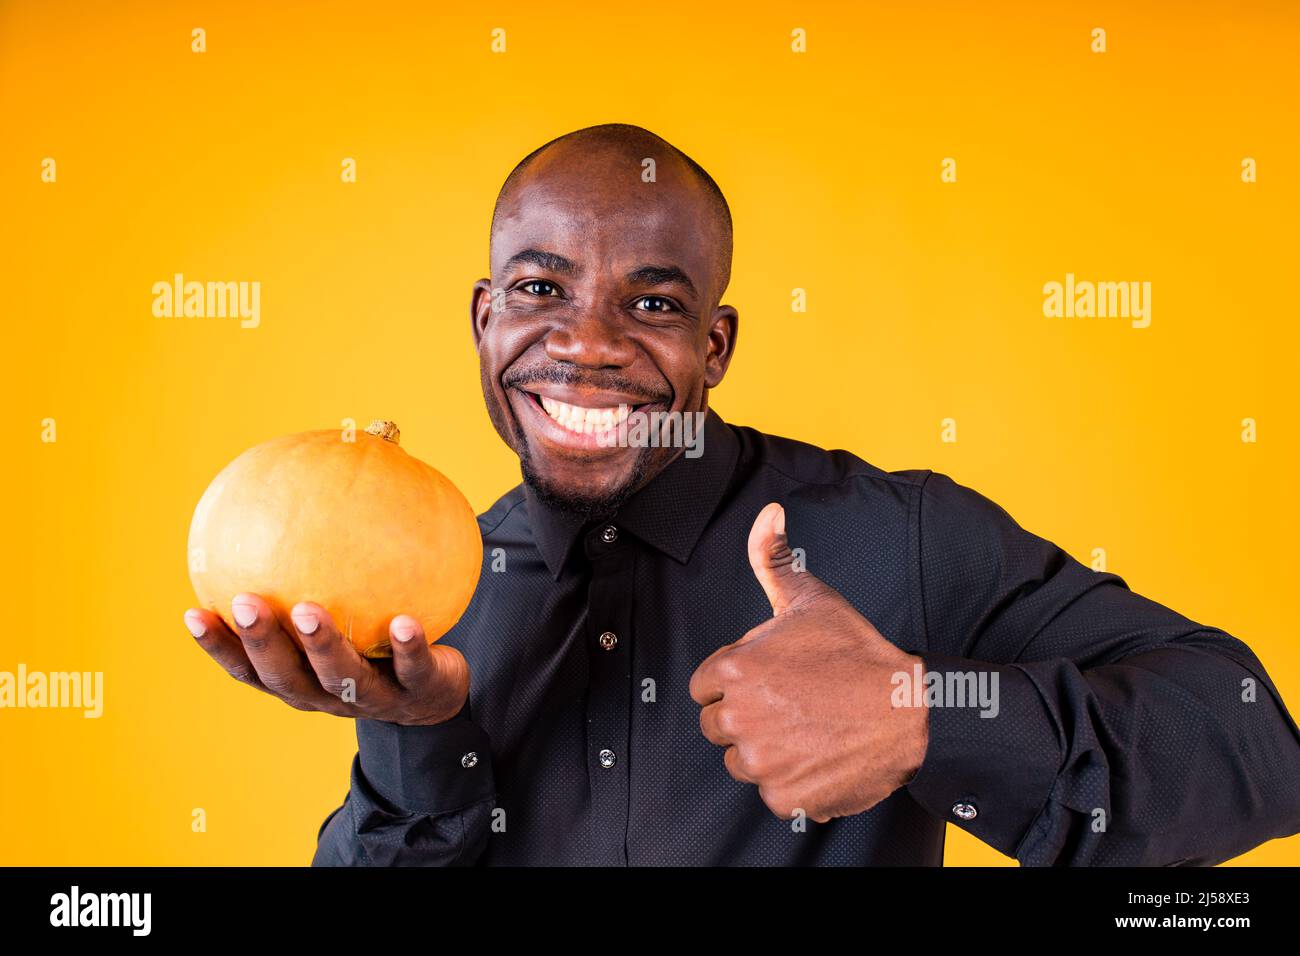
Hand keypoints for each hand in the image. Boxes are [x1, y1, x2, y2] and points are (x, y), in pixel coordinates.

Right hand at [183, 593, 468, 724]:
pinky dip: (408, 647)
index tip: (193, 612)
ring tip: (309, 610)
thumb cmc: (373, 642)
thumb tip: (296, 494)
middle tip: (247, 602)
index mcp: (298, 678)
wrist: (434, 694)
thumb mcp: (343, 614)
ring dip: (324, 645)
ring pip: (342, 676)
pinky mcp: (418, 691)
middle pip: (285, 676)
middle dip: (263, 642)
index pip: (249, 668)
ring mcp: (372, 697)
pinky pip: (412, 668)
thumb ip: (314, 573)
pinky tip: (406, 621)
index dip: (220, 646)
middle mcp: (326, 694)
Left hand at [689, 502, 929, 822]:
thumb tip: (768, 514)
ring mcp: (760, 761)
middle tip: (792, 704)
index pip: (704, 686)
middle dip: (747, 716)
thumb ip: (772, 558)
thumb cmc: (858, 654)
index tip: (771, 680)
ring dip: (766, 750)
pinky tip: (820, 756)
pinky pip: (771, 792)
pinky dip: (792, 781)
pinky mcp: (783, 796)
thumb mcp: (810, 598)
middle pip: (717, 725)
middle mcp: (738, 717)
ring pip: (741, 760)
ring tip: (807, 728)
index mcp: (734, 669)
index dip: (736, 681)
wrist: (909, 710)